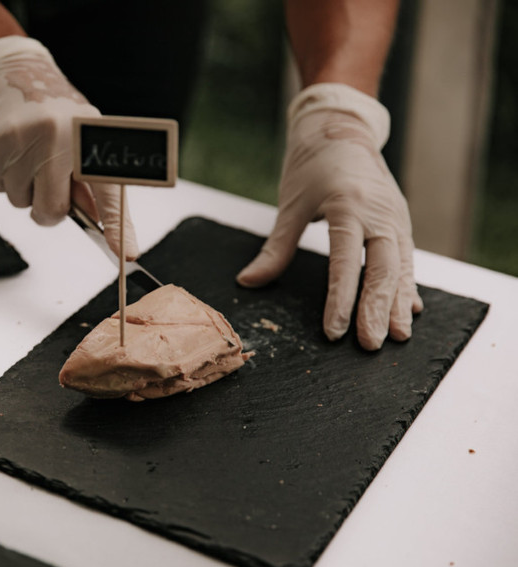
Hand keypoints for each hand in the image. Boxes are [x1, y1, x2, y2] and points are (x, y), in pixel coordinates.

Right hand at [0, 36, 137, 258]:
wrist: (5, 68)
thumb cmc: (51, 106)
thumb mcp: (79, 133)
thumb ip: (89, 178)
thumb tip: (98, 222)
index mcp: (85, 135)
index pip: (106, 190)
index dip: (116, 225)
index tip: (126, 254)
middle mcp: (55, 137)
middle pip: (50, 211)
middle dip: (47, 210)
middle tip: (46, 184)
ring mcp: (19, 142)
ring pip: (20, 203)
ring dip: (23, 189)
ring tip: (26, 154)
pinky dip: (3, 177)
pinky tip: (8, 150)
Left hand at [237, 83, 422, 349]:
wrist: (341, 129)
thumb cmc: (312, 165)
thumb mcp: (290, 204)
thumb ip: (275, 247)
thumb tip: (248, 281)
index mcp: (347, 206)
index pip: (345, 262)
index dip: (340, 300)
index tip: (335, 332)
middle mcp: (378, 213)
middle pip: (383, 269)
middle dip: (378, 310)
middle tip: (372, 345)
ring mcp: (395, 217)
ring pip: (402, 267)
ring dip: (399, 304)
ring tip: (400, 336)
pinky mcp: (401, 221)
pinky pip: (407, 258)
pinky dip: (408, 285)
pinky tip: (410, 310)